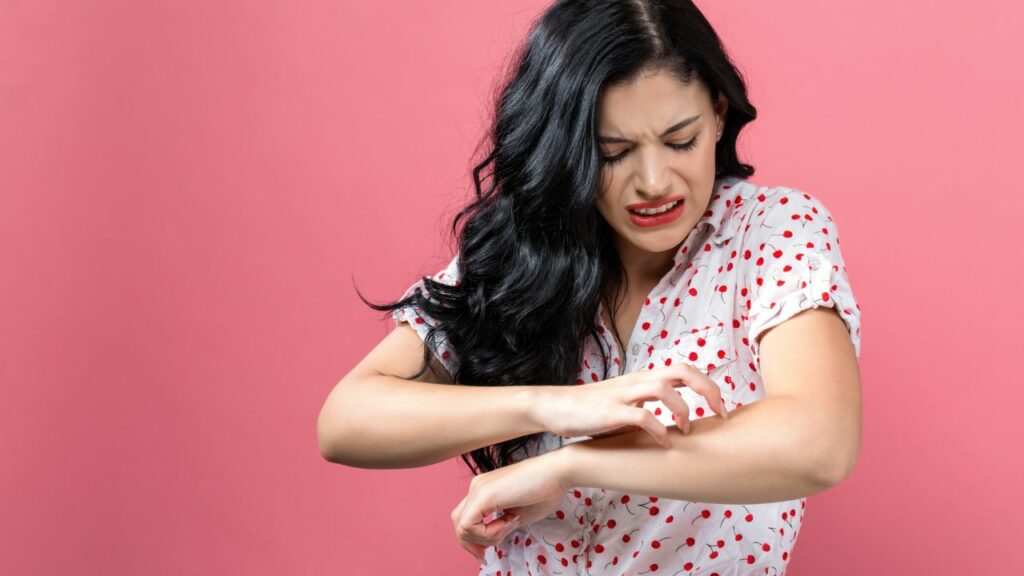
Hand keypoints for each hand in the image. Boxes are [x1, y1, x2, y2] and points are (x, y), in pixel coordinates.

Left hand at [450, 449, 568, 563]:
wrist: (559, 472)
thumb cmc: (546, 491)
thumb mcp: (518, 515)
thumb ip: (501, 526)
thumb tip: (493, 539)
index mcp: (484, 489)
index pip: (465, 518)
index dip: (473, 540)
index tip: (486, 553)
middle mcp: (477, 486)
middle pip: (457, 523)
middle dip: (471, 544)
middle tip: (486, 554)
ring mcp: (478, 488)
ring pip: (461, 527)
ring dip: (485, 538)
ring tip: (511, 526)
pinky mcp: (484, 494)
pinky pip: (469, 525)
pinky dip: (487, 533)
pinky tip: (509, 523)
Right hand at [533, 365, 727, 446]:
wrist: (556, 407)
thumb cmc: (593, 409)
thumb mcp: (627, 404)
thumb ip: (650, 406)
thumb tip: (677, 424)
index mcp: (644, 378)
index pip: (685, 369)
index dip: (709, 386)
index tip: (721, 409)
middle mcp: (637, 381)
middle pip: (682, 371)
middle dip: (707, 390)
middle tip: (720, 414)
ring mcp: (624, 394)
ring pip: (664, 388)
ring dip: (683, 409)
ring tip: (686, 430)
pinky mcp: (611, 411)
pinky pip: (642, 416)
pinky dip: (659, 430)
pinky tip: (665, 445)